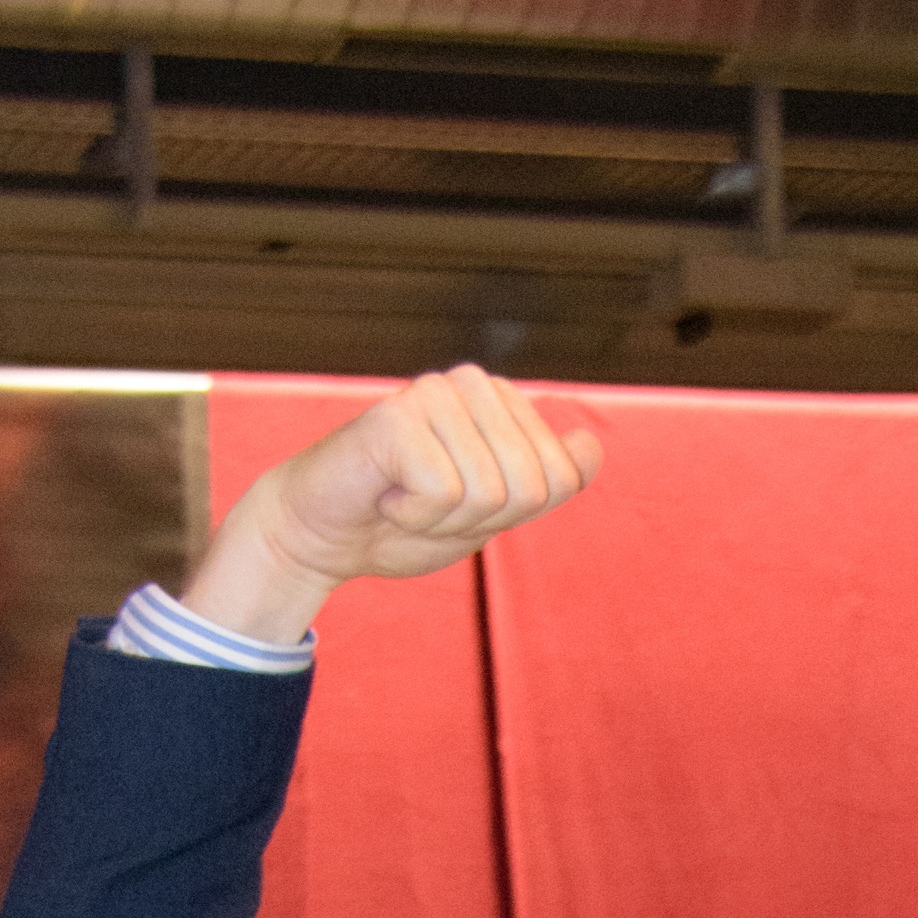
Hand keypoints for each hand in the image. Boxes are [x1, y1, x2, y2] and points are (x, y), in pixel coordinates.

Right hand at [184, 370, 602, 644]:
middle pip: (530, 486)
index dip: (513, 515)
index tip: (462, 504)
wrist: (326, 534)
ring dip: (443, 520)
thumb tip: (592, 448)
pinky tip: (385, 495)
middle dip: (481, 519)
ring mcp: (434, 392)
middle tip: (429, 504)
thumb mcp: (494, 511)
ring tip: (404, 498)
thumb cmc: (405, 520)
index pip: (560, 478)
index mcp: (502, 401)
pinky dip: (414, 516)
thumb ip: (546, 481)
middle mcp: (472, 383)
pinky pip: (444, 493)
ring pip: (489, 493)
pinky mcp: (398, 416)